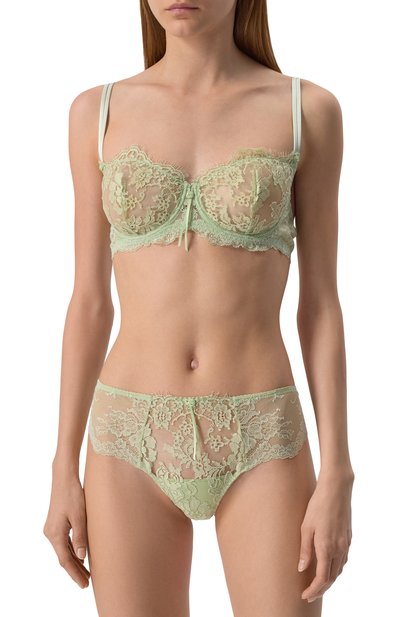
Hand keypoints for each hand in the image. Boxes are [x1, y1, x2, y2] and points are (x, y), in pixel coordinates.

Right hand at [43, 465, 89, 588]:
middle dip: (75, 571)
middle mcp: (50, 534)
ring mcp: (52, 529)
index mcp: (55, 534)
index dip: (75, 573)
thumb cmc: (73, 494)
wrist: (64, 478)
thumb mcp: (79, 516)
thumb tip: (82, 557)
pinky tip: (80, 556)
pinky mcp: (56, 524)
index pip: (65, 560)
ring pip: (63, 551)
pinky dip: (71, 552)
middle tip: (87, 583)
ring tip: (86, 573)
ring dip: (74, 562)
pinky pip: (63, 543)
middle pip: (63, 557)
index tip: (84, 584)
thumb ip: (80, 537)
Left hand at [298, 470, 353, 602]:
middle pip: (332, 578)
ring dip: (329, 580)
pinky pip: (343, 560)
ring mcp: (345, 544)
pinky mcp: (348, 538)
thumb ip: (305, 550)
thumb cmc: (317, 505)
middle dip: (321, 589)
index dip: (314, 590)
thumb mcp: (306, 527)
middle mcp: (339, 549)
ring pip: (339, 570)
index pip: (322, 578)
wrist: (336, 489)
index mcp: (327, 548)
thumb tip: (301, 569)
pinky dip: (335, 569)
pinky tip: (328, 566)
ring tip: (317, 584)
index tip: (304, 595)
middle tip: (309, 594)